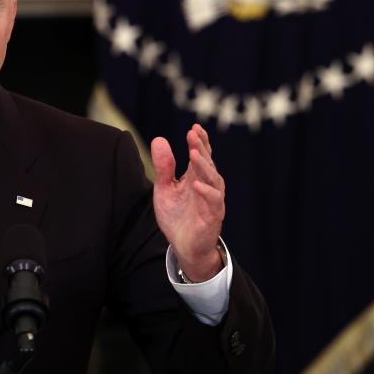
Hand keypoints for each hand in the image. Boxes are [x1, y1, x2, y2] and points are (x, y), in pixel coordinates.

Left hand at [150, 124, 224, 281]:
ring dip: (205, 166)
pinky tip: (197, 185)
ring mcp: (212, 201)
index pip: (200, 155)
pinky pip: (213, 202)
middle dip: (201, 148)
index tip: (194, 128)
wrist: (183, 246)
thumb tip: (159, 139)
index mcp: (195, 177)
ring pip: (214, 180)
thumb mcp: (165, 189)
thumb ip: (163, 167)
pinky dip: (206, 193)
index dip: (199, 141)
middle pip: (207, 163)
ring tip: (194, 154)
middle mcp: (206, 186)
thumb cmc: (176, 216)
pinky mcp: (213, 217)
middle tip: (193, 135)